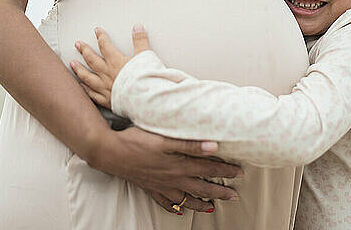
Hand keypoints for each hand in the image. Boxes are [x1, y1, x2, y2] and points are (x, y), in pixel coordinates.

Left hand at [70, 24, 151, 108]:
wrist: (147, 99)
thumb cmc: (147, 78)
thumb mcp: (146, 55)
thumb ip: (141, 40)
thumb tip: (137, 27)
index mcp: (116, 61)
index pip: (105, 46)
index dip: (101, 37)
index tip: (97, 31)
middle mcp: (107, 74)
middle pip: (92, 60)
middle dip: (84, 50)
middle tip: (78, 44)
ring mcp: (106, 88)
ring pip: (88, 77)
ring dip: (79, 69)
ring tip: (72, 64)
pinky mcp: (108, 100)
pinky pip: (93, 94)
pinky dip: (86, 90)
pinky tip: (81, 87)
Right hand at [91, 126, 241, 213]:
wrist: (111, 152)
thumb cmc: (137, 141)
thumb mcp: (166, 139)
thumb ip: (191, 144)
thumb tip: (215, 146)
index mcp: (180, 164)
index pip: (209, 169)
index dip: (226, 171)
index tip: (240, 173)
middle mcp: (173, 178)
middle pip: (202, 187)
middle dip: (220, 191)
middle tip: (234, 196)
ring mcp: (161, 185)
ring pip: (186, 198)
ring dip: (202, 203)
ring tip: (213, 207)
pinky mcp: (150, 188)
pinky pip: (166, 202)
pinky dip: (175, 207)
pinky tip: (180, 211)